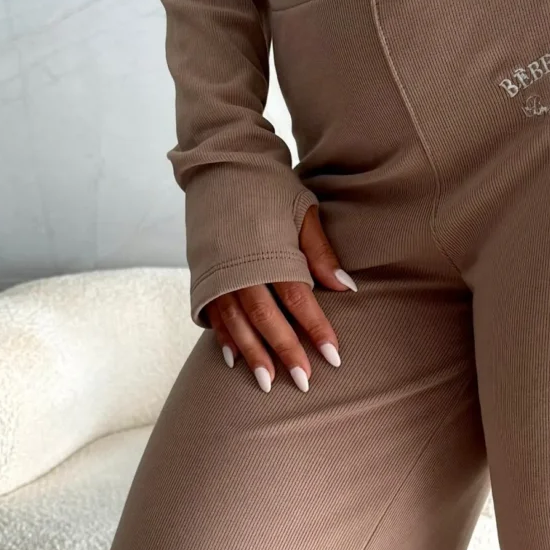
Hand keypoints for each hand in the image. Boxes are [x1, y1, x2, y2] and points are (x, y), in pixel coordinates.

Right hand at [205, 204, 354, 391]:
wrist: (221, 165)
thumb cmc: (268, 187)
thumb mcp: (301, 211)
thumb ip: (320, 252)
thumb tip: (346, 288)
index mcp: (270, 253)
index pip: (298, 300)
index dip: (316, 329)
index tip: (333, 357)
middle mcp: (241, 269)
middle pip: (267, 319)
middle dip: (286, 352)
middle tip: (304, 382)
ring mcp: (219, 275)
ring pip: (237, 324)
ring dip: (253, 355)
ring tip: (268, 383)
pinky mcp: (203, 277)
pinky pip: (214, 315)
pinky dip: (224, 338)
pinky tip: (234, 360)